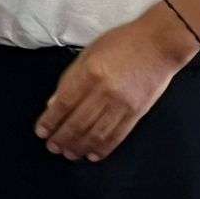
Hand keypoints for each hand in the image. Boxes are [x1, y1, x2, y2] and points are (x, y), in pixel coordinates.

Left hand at [34, 6, 196, 162]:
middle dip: (62, 138)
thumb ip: (70, 78)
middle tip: (52, 147)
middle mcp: (104, 92)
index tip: (41, 132)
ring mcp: (122, 105)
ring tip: (69, 154)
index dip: (51, 121)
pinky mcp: (137, 113)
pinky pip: (117, 136)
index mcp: (89, 73)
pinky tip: (92, 154)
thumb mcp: (89, 53)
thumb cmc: (120, 43)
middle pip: (78, 122)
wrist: (158, 45)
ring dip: (79, 147)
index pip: (64, 103)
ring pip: (96, 133)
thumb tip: (54, 104)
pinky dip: (103, 148)